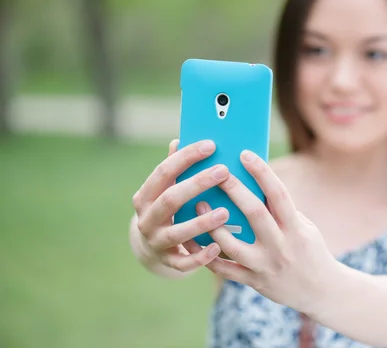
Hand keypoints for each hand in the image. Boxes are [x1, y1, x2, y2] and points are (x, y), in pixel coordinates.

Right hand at [131, 138, 230, 273]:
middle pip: (171, 199)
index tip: (211, 145)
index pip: (164, 171)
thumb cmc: (168, 210)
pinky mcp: (167, 262)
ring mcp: (155, 242)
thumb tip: (180, 140)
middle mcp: (146, 219)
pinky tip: (218, 247)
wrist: (152, 249)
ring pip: (177, 233)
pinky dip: (200, 256)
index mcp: (145, 196)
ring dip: (201, 223)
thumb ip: (174, 170)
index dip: (186, 157)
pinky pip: (184, 262)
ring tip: (225, 212)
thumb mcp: (166, 189)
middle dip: (197, 184)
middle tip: (224, 172)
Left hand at [205, 150, 337, 312]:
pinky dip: (207, 255)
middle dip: (234, 190)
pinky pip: (225, 270)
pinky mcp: (254, 282)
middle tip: (217, 172)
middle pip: (254, 214)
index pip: (278, 194)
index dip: (262, 172)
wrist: (321, 291)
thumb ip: (281, 210)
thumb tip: (254, 182)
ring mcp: (266, 266)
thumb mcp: (304, 227)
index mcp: (295, 228)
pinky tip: (193, 239)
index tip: (245, 154)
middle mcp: (281, 246)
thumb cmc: (309, 249)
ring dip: (212, 224)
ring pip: (233, 245)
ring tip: (197, 205)